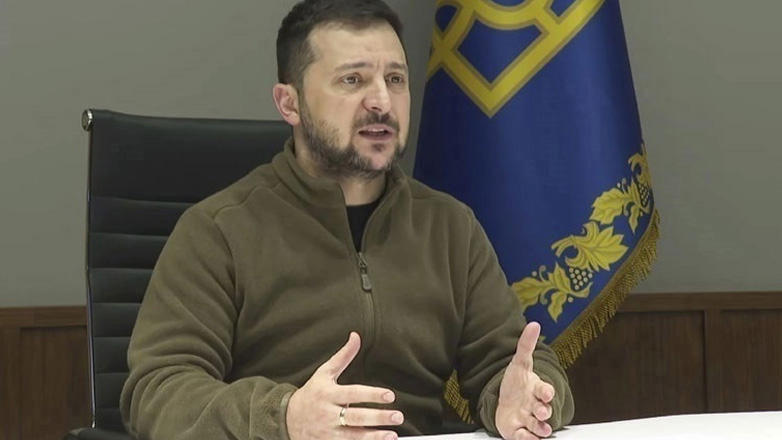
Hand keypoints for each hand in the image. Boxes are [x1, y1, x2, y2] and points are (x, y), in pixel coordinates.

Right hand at [286, 332, 403, 439]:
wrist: (287, 418)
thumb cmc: (312, 393)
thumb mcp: (324, 373)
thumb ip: (343, 356)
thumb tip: (356, 336)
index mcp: (328, 394)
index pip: (353, 393)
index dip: (372, 394)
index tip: (390, 395)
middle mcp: (328, 414)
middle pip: (355, 417)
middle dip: (378, 418)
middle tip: (398, 416)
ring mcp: (328, 432)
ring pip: (353, 436)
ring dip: (374, 436)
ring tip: (392, 435)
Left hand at [495, 322, 555, 439]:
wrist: (505, 402)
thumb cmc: (516, 384)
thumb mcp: (519, 364)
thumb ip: (526, 345)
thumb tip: (533, 323)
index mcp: (537, 390)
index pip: (545, 390)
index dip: (547, 392)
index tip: (546, 393)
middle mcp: (535, 406)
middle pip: (544, 410)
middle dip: (544, 411)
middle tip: (541, 411)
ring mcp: (528, 420)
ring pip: (538, 426)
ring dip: (540, 428)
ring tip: (542, 429)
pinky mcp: (519, 432)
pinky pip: (525, 438)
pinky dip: (527, 439)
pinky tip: (526, 438)